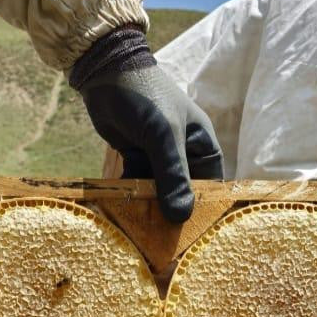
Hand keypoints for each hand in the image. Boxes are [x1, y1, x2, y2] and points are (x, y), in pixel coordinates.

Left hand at [71, 29, 222, 222]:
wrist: (105, 73)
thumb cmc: (145, 97)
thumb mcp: (162, 136)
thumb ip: (172, 175)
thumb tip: (180, 217)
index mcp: (202, 145)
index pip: (211, 186)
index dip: (204, 209)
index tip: (193, 237)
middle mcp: (184, 153)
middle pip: (183, 192)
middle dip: (173, 213)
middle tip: (163, 243)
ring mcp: (159, 157)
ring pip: (159, 191)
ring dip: (150, 207)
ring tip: (142, 232)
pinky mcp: (137, 158)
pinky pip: (139, 184)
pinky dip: (133, 196)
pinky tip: (124, 211)